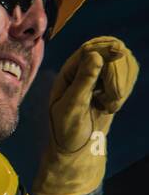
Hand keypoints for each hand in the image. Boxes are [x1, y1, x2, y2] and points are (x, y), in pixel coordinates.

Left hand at [33, 36, 138, 194]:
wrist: (77, 147)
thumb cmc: (67, 129)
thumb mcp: (72, 106)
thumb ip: (83, 81)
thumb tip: (95, 55)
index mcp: (67, 72)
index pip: (89, 49)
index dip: (105, 47)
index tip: (120, 52)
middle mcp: (83, 70)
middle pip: (110, 53)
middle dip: (116, 73)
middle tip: (113, 97)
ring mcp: (100, 76)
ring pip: (123, 63)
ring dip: (121, 85)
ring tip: (108, 106)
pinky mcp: (112, 84)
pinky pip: (128, 76)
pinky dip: (124, 90)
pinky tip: (111, 106)